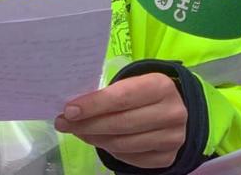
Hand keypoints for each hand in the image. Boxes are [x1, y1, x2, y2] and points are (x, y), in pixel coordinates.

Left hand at [55, 73, 187, 169]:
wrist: (176, 108)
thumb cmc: (144, 91)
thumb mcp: (132, 82)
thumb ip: (108, 93)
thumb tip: (73, 109)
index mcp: (161, 86)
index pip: (121, 98)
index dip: (93, 105)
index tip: (69, 110)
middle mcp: (172, 113)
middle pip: (120, 124)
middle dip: (87, 125)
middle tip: (64, 124)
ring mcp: (173, 138)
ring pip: (123, 144)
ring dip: (95, 139)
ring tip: (78, 131)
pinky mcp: (168, 157)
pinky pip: (131, 158)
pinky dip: (110, 151)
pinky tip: (99, 140)